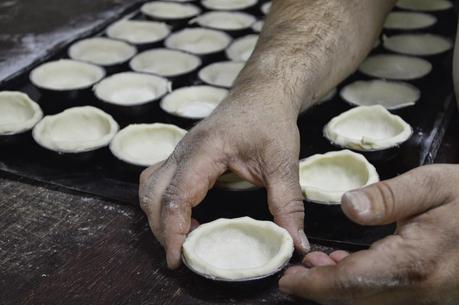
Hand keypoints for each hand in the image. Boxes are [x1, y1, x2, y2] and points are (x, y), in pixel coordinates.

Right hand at [139, 92, 309, 268]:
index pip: (177, 196)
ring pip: (149, 186)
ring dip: (157, 215)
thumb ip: (287, 204)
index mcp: (205, 151)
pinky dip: (162, 202)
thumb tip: (296, 243)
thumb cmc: (271, 121)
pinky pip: (157, 180)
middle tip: (181, 255)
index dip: (173, 231)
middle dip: (161, 229)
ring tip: (180, 238)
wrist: (262, 93)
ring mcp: (179, 150)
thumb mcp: (283, 162)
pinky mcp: (183, 154)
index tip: (178, 259)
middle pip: (153, 194)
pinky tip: (183, 216)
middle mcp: (183, 150)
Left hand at [279, 164, 458, 304]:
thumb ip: (388, 197)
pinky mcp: (431, 294)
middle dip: (320, 289)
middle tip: (296, 271)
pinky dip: (360, 284)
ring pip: (370, 300)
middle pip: (355, 299)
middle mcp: (419, 290)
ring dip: (338, 287)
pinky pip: (387, 295)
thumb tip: (347, 206)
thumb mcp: (433, 184)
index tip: (288, 280)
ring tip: (316, 264)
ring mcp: (428, 297)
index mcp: (414, 262)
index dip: (314, 285)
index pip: (350, 283)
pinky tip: (349, 264)